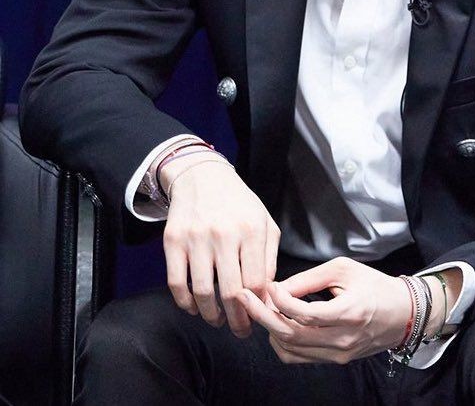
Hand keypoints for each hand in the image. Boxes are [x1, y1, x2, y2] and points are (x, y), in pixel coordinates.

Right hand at [162, 158, 280, 337]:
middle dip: (237, 320)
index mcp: (251, 229)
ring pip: (203, 292)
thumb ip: (269, 256)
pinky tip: (194, 308)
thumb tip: (266, 293)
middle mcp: (224, 233)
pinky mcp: (173, 241)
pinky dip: (185, 303)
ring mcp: (196, 237)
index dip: (258, 305)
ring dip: (211, 315)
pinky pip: (176, 283)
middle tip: (240, 330)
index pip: (256, 281)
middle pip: (231, 292)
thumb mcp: (264, 221)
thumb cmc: (238, 203)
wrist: (202, 176)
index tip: (258, 316)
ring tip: (218, 320)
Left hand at [238, 256, 411, 363]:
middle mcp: (342, 339)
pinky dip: (282, 342)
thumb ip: (309, 279)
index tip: (270, 285)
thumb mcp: (343, 270)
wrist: (402, 313)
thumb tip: (279, 288)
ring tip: (262, 307)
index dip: (281, 300)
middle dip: (263, 316)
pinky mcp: (334, 360)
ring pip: (290, 350)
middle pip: (291, 335)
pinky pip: (298, 358)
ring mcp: (338, 354)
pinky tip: (279, 323)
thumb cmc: (374, 285)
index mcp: (349, 313)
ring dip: (270, 329)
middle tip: (245, 298)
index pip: (304, 315)